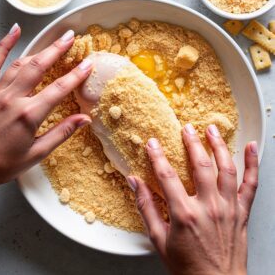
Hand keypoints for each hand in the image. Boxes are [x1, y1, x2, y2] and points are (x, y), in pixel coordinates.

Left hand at [0, 23, 92, 197]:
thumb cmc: (4, 164)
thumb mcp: (38, 153)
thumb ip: (62, 133)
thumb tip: (84, 119)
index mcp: (29, 115)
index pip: (59, 89)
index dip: (76, 75)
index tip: (88, 64)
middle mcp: (12, 100)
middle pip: (39, 68)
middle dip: (57, 50)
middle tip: (70, 37)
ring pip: (20, 64)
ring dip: (38, 50)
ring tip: (52, 40)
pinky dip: (3, 46)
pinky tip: (13, 32)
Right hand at [127, 124, 257, 274]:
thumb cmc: (187, 265)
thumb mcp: (159, 239)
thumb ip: (146, 208)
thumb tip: (135, 183)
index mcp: (185, 214)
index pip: (167, 176)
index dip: (157, 156)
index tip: (153, 143)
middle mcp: (208, 207)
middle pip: (200, 165)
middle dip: (192, 142)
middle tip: (187, 128)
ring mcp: (228, 208)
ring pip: (226, 169)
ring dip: (219, 146)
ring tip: (212, 129)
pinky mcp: (242, 212)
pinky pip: (251, 184)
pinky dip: (253, 164)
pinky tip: (251, 147)